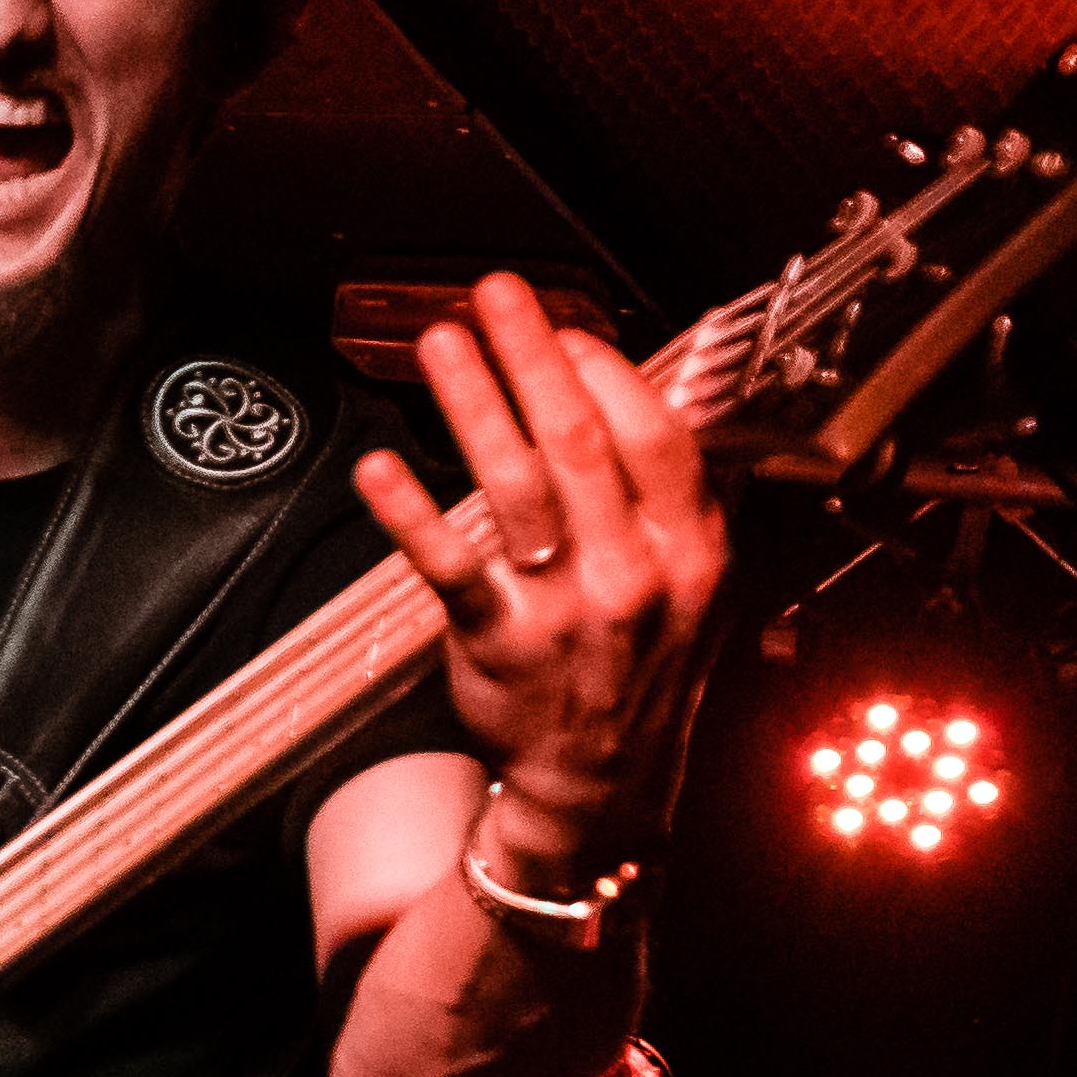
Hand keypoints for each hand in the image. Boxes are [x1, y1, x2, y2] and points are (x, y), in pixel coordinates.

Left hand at [350, 272, 733, 848]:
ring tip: (439, 343)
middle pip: (578, 441)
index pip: (656, 436)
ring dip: (472, 403)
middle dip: (533, 355)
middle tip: (496, 292)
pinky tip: (378, 465)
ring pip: (512, 484)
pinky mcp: (496, 641)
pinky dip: (410, 511)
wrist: (603, 784)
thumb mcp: (698, 583)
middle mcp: (633, 571)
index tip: (567, 325)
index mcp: (690, 546)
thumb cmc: (641, 664)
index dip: (608, 373)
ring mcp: (564, 607)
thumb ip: (681, 498)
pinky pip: (449, 564)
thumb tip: (655, 396)